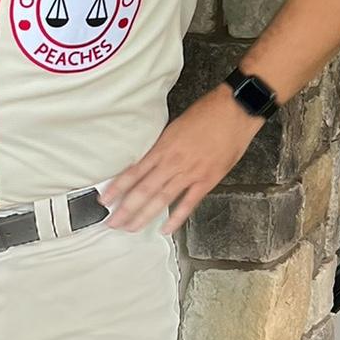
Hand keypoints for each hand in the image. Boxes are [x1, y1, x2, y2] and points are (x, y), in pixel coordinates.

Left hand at [100, 86, 266, 234]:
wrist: (235, 110)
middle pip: (144, 190)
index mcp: (163, 148)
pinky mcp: (208, 180)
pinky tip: (165, 229)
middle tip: (112, 223)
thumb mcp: (175, 126)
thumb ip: (162, 147)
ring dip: (144, 216)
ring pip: (162, 199)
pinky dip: (176, 218)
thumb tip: (149, 161)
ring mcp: (190, 173)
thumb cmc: (207, 113)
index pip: (134, 173)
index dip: (117, 188)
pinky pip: (188, 203)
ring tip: (130, 228)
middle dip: (126, 209)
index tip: (104, 200)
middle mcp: (173, 163)